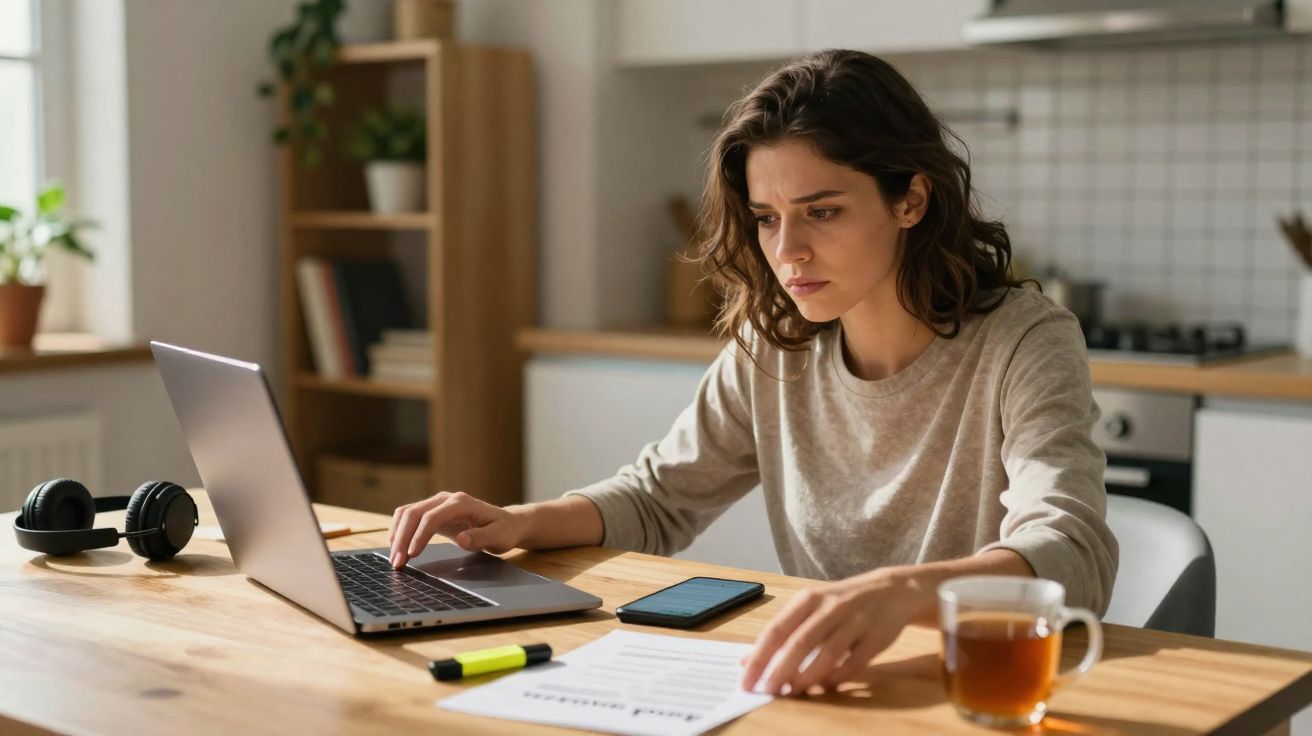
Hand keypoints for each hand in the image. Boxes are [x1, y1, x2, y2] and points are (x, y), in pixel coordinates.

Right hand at [388, 491, 525, 568]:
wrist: (505, 523)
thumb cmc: (503, 531)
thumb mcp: (499, 538)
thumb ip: (481, 538)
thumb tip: (461, 539)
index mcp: (462, 503)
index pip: (433, 516)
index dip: (419, 535)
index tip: (411, 554)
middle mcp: (446, 499)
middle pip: (414, 513)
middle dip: (403, 538)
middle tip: (397, 563)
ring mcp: (437, 503)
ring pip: (407, 513)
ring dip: (398, 535)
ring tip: (396, 559)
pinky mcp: (432, 511)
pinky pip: (409, 516)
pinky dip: (400, 530)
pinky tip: (397, 547)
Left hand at [740, 571, 922, 695]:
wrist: (892, 589)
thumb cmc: (841, 603)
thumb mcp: (810, 607)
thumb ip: (782, 632)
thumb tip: (747, 660)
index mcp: (808, 599)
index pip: (777, 629)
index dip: (759, 656)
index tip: (746, 679)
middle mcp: (830, 607)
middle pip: (800, 642)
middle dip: (780, 670)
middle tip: (767, 690)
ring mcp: (855, 621)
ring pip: (828, 652)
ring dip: (808, 676)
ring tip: (792, 691)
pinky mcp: (876, 637)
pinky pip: (855, 661)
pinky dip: (838, 676)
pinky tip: (826, 686)